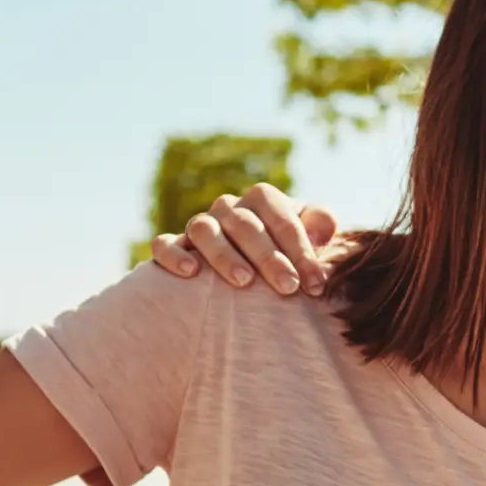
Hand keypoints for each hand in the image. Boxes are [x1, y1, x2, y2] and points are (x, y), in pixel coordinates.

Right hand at [147, 184, 338, 296]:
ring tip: (244, 281)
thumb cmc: (288, 251)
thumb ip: (320, 224)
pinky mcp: (174, 245)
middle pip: (245, 225)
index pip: (281, 218)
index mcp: (262, 199)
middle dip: (269, 256)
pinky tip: (191, 272)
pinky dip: (174, 254)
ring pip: (204, 229)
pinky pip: (164, 243)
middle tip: (288, 287)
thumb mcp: (311, 235)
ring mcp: (201, 225)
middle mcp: (229, 207)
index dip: (301, 250)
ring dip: (224, 254)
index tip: (314, 284)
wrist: (254, 265)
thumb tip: (320, 232)